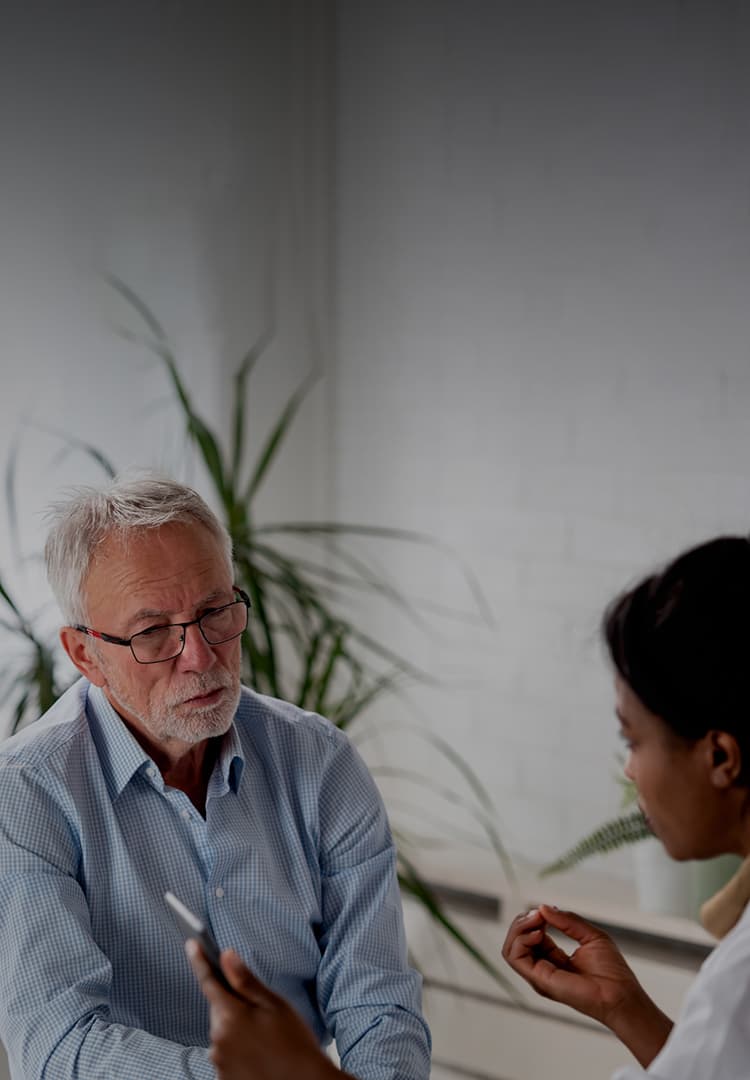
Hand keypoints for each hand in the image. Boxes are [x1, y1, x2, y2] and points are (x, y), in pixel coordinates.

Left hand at [187, 942, 343, 1079]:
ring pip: (222, 1031)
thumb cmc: (294, 1043)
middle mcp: (218, 1038)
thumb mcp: (274, 1005)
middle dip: (232, 1004)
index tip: (191, 945)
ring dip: (236, 1029)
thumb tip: (226, 955)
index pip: (208, 980)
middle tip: (260, 1012)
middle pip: (218, 1008)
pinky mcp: (222, 1077)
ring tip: (264, 1038)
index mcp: (231, 1015)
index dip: (199, 960)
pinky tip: (257, 1054)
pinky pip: (224, 1052)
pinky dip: (237, 1049)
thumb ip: (246, 980)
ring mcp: (218, 1060)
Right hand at [502, 904, 672, 1066]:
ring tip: (537, 920)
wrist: (621, 994)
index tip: (545, 910)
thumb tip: (542, 908)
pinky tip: (538, 931)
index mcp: (554, 958)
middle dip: (522, 921)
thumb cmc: (612, 971)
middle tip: (538, 913)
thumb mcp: (589, 934)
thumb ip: (567, 920)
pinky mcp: (540, 980)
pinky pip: (515, 957)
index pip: (530, 935)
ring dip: (519, 928)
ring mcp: (539, 975)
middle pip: (515, 940)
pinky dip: (521, 939)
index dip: (533, 918)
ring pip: (510, 948)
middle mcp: (543, 968)